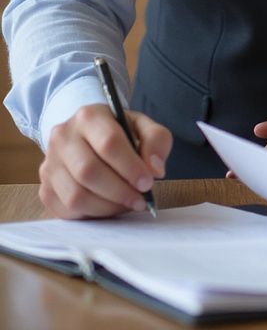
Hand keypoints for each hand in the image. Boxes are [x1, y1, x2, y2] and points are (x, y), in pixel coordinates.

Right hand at [39, 103, 171, 219]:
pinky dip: (91, 215)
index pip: (109, 143)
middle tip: (140, 199)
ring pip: (75, 195)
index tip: (148, 182)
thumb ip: (156, 141)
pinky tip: (109, 207)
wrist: (87, 136)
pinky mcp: (45, 188)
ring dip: (107, 207)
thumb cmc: (119, 131)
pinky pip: (66, 210)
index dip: (130, 167)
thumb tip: (155, 170)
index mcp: (89, 116)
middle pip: (89, 172)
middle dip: (119, 191)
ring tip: (127, 204)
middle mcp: (62, 138)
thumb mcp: (143, 126)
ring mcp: (49, 164)